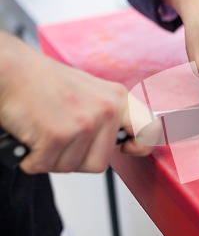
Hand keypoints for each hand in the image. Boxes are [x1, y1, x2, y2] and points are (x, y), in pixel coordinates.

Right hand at [0, 32, 151, 173]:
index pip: (148, 128)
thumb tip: (125, 141)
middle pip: (100, 163)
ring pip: (72, 167)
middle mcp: (106, 110)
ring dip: (52, 158)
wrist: (10, 68)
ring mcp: (84, 123)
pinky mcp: (58, 135)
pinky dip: (31, 159)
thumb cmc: (43, 81)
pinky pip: (45, 166)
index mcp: (117, 99)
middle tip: (59, 137)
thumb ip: (108, 114)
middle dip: (76, 158)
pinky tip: (29, 138)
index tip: (130, 148)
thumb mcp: (90, 91)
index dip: (142, 144)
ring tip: (43, 132)